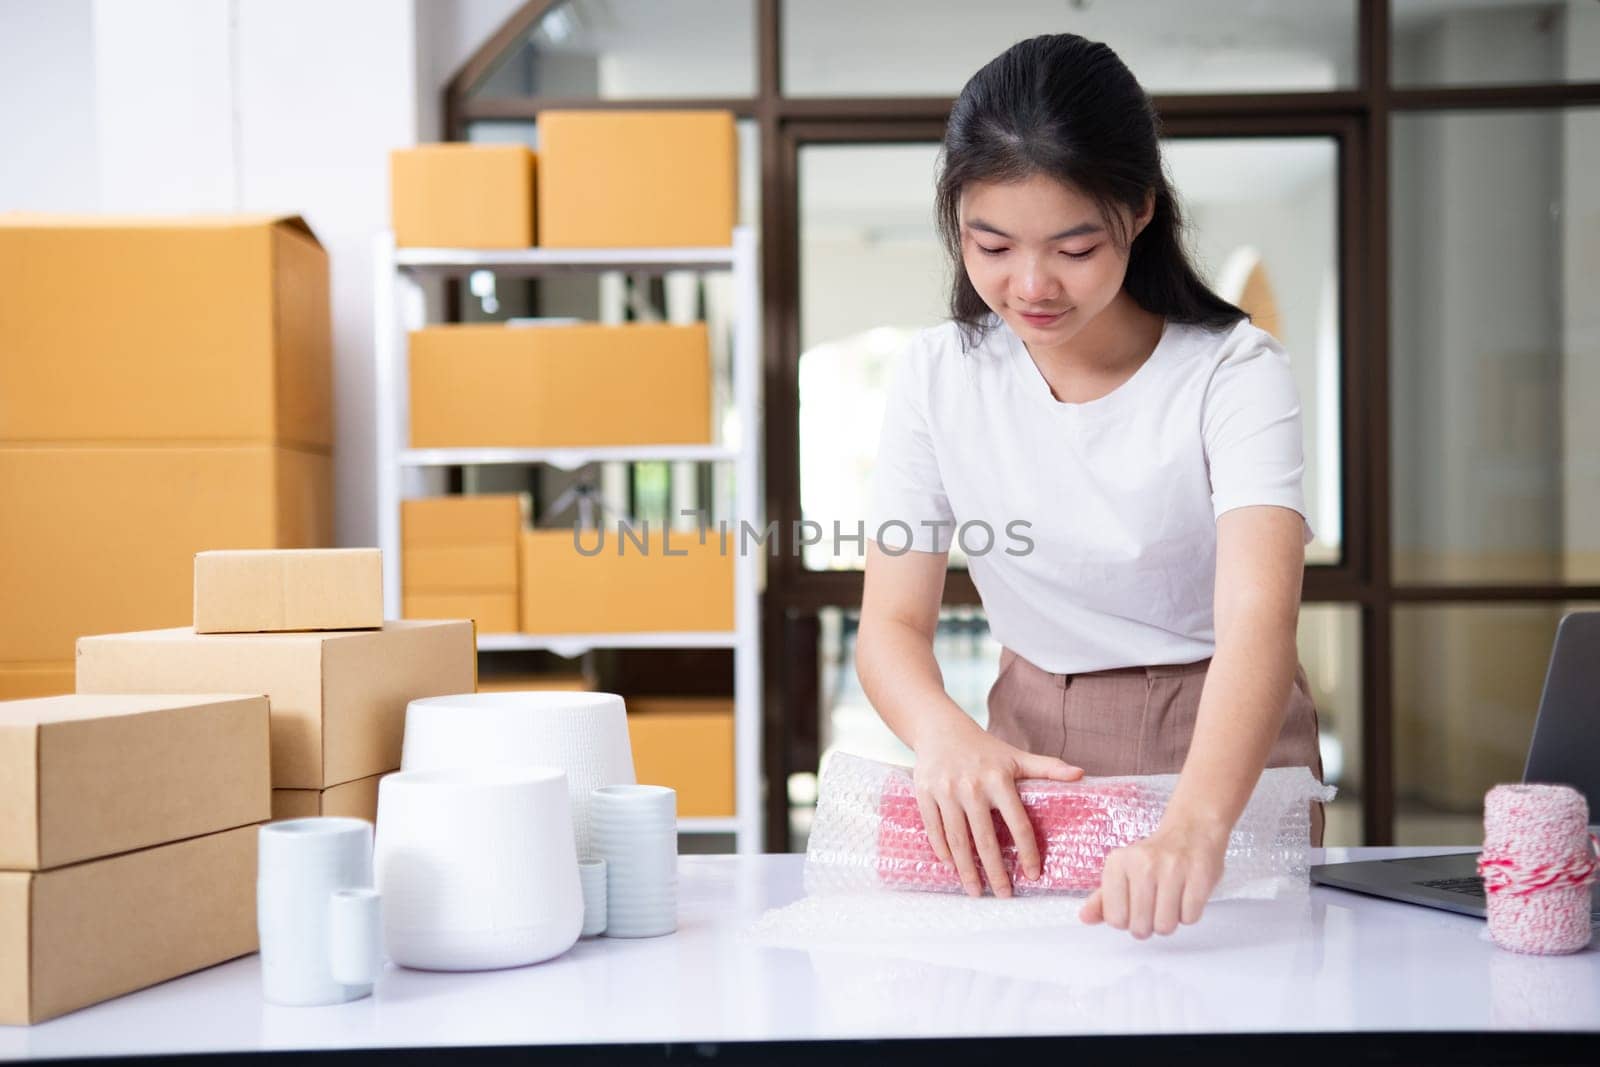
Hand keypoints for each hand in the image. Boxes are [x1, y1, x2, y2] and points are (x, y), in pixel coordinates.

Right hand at [913, 719, 1082, 897]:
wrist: (940, 728)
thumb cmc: (984, 748)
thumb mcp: (1016, 756)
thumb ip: (1047, 768)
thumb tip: (1081, 774)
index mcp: (998, 779)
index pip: (1017, 824)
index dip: (1027, 852)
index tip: (1032, 875)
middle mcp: (972, 787)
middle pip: (985, 839)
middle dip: (995, 872)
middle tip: (1004, 895)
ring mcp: (946, 791)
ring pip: (957, 839)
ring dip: (966, 869)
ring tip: (975, 891)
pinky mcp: (925, 793)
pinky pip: (934, 828)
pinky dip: (942, 850)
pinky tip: (951, 867)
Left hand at [1079, 818, 1227, 936]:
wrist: (1192, 830)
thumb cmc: (1155, 856)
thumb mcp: (1122, 871)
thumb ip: (1103, 898)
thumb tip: (1085, 917)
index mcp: (1118, 863)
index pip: (1115, 919)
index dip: (1127, 920)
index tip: (1134, 905)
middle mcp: (1142, 863)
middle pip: (1140, 927)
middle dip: (1150, 925)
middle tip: (1155, 904)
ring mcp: (1172, 868)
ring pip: (1165, 926)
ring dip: (1170, 921)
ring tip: (1171, 899)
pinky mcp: (1199, 874)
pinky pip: (1190, 918)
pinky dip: (1189, 913)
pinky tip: (1186, 893)